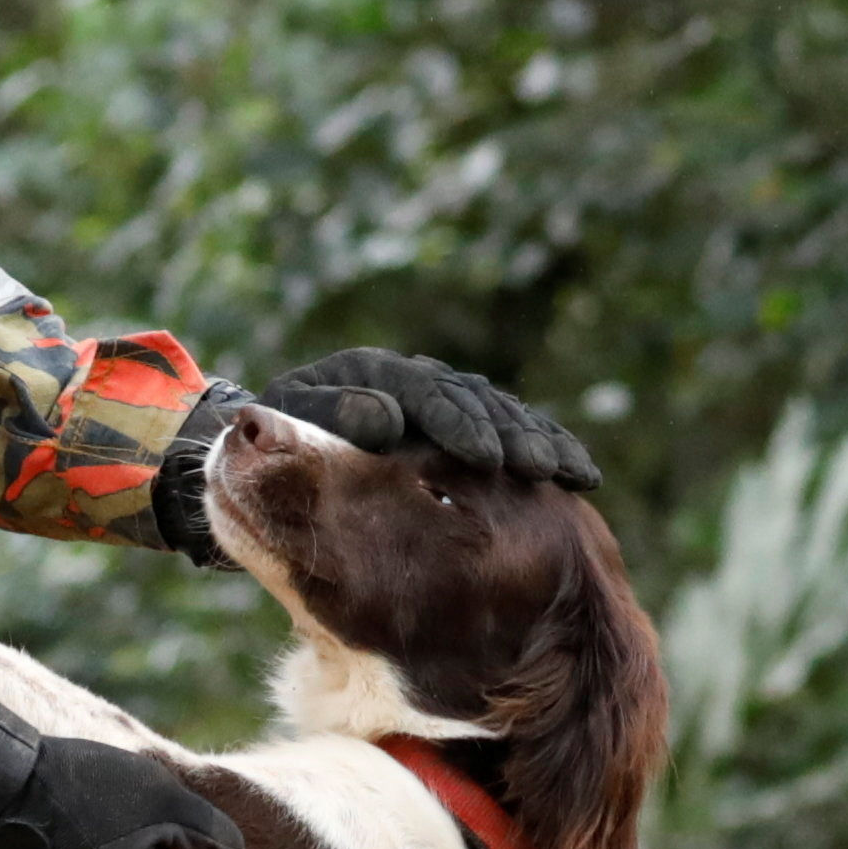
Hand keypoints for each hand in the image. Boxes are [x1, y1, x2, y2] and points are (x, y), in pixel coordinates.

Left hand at [253, 348, 599, 491]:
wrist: (267, 458)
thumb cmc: (272, 451)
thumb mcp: (289, 434)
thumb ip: (331, 421)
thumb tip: (387, 418)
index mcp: (369, 373)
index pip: (424, 392)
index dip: (457, 423)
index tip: (484, 458)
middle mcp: (411, 380)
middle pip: (474, 399)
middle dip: (511, 434)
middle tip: (537, 470)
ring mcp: (438, 401)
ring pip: (502, 412)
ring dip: (541, 441)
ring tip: (574, 474)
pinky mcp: (459, 430)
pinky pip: (511, 433)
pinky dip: (547, 448)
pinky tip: (580, 474)